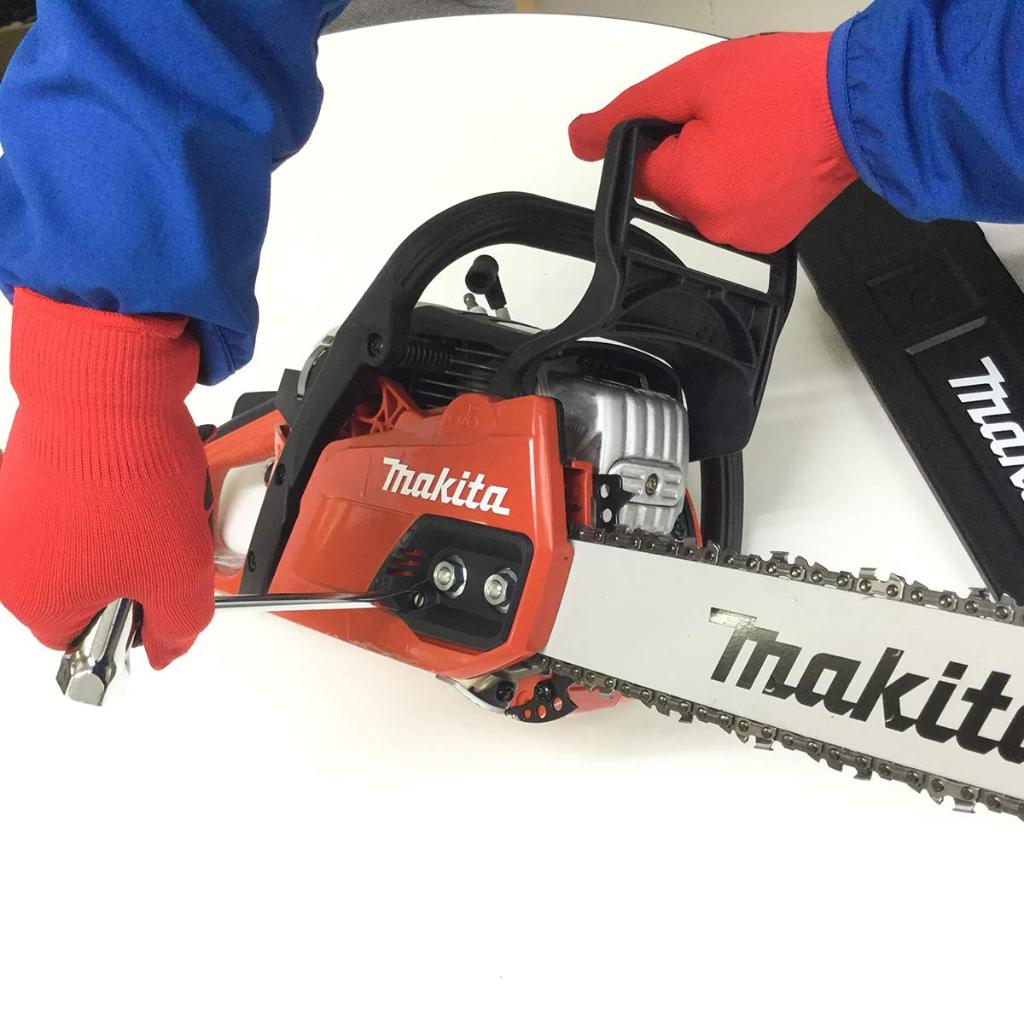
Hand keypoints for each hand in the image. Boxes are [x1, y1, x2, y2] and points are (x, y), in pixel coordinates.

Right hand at [0, 289, 213, 668]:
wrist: (108, 389)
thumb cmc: (128, 481)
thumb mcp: (179, 576)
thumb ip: (177, 628)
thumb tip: (167, 652)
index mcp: (32, 597)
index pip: (86, 636)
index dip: (135, 617)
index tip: (162, 592)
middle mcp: (9, 557)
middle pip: (87, 586)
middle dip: (136, 567)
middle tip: (168, 540)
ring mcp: (13, 507)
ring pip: (87, 539)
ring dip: (129, 529)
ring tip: (157, 503)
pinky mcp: (26, 466)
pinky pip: (79, 498)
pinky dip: (113, 494)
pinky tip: (141, 476)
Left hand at [570, 33, 857, 252]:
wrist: (865, 103)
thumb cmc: (791, 87)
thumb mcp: (693, 82)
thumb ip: (626, 113)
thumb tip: (581, 138)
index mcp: (692, 190)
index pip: (637, 173)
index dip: (659, 137)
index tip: (693, 116)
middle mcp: (715, 226)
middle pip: (669, 189)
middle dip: (688, 152)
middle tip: (732, 119)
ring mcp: (744, 238)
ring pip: (700, 200)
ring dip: (715, 168)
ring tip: (757, 134)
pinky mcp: (767, 238)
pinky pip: (731, 211)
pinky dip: (740, 186)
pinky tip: (768, 157)